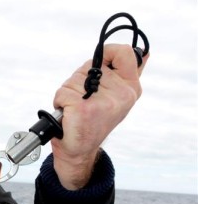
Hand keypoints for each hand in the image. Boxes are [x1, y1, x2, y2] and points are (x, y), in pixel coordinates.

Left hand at [51, 44, 148, 189]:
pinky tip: (68, 115)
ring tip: (76, 110)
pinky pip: (62, 93)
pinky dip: (59, 102)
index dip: (106, 52)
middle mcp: (121, 94)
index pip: (124, 53)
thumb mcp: (115, 97)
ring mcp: (102, 101)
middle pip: (88, 66)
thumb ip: (124, 75)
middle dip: (79, 81)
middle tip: (84, 101)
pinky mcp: (83, 108)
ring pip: (72, 81)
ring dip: (68, 94)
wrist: (79, 151)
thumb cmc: (92, 121)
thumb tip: (144, 53)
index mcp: (131, 88)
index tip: (98, 65)